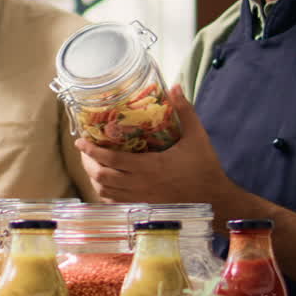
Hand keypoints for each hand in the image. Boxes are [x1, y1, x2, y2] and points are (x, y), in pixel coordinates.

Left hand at [74, 85, 240, 207]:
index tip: (80, 141)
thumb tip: (175, 86)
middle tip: (84, 151)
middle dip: (88, 163)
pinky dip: (105, 194)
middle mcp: (142, 185)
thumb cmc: (205, 168)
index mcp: (151, 166)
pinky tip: (104, 184)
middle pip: (102, 176)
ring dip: (94, 178)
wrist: (215, 200)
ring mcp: (141, 199)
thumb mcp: (197, 137)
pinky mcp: (144, 208)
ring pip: (106, 192)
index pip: (112, 159)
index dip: (92, 151)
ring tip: (91, 164)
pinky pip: (116, 204)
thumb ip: (185, 111)